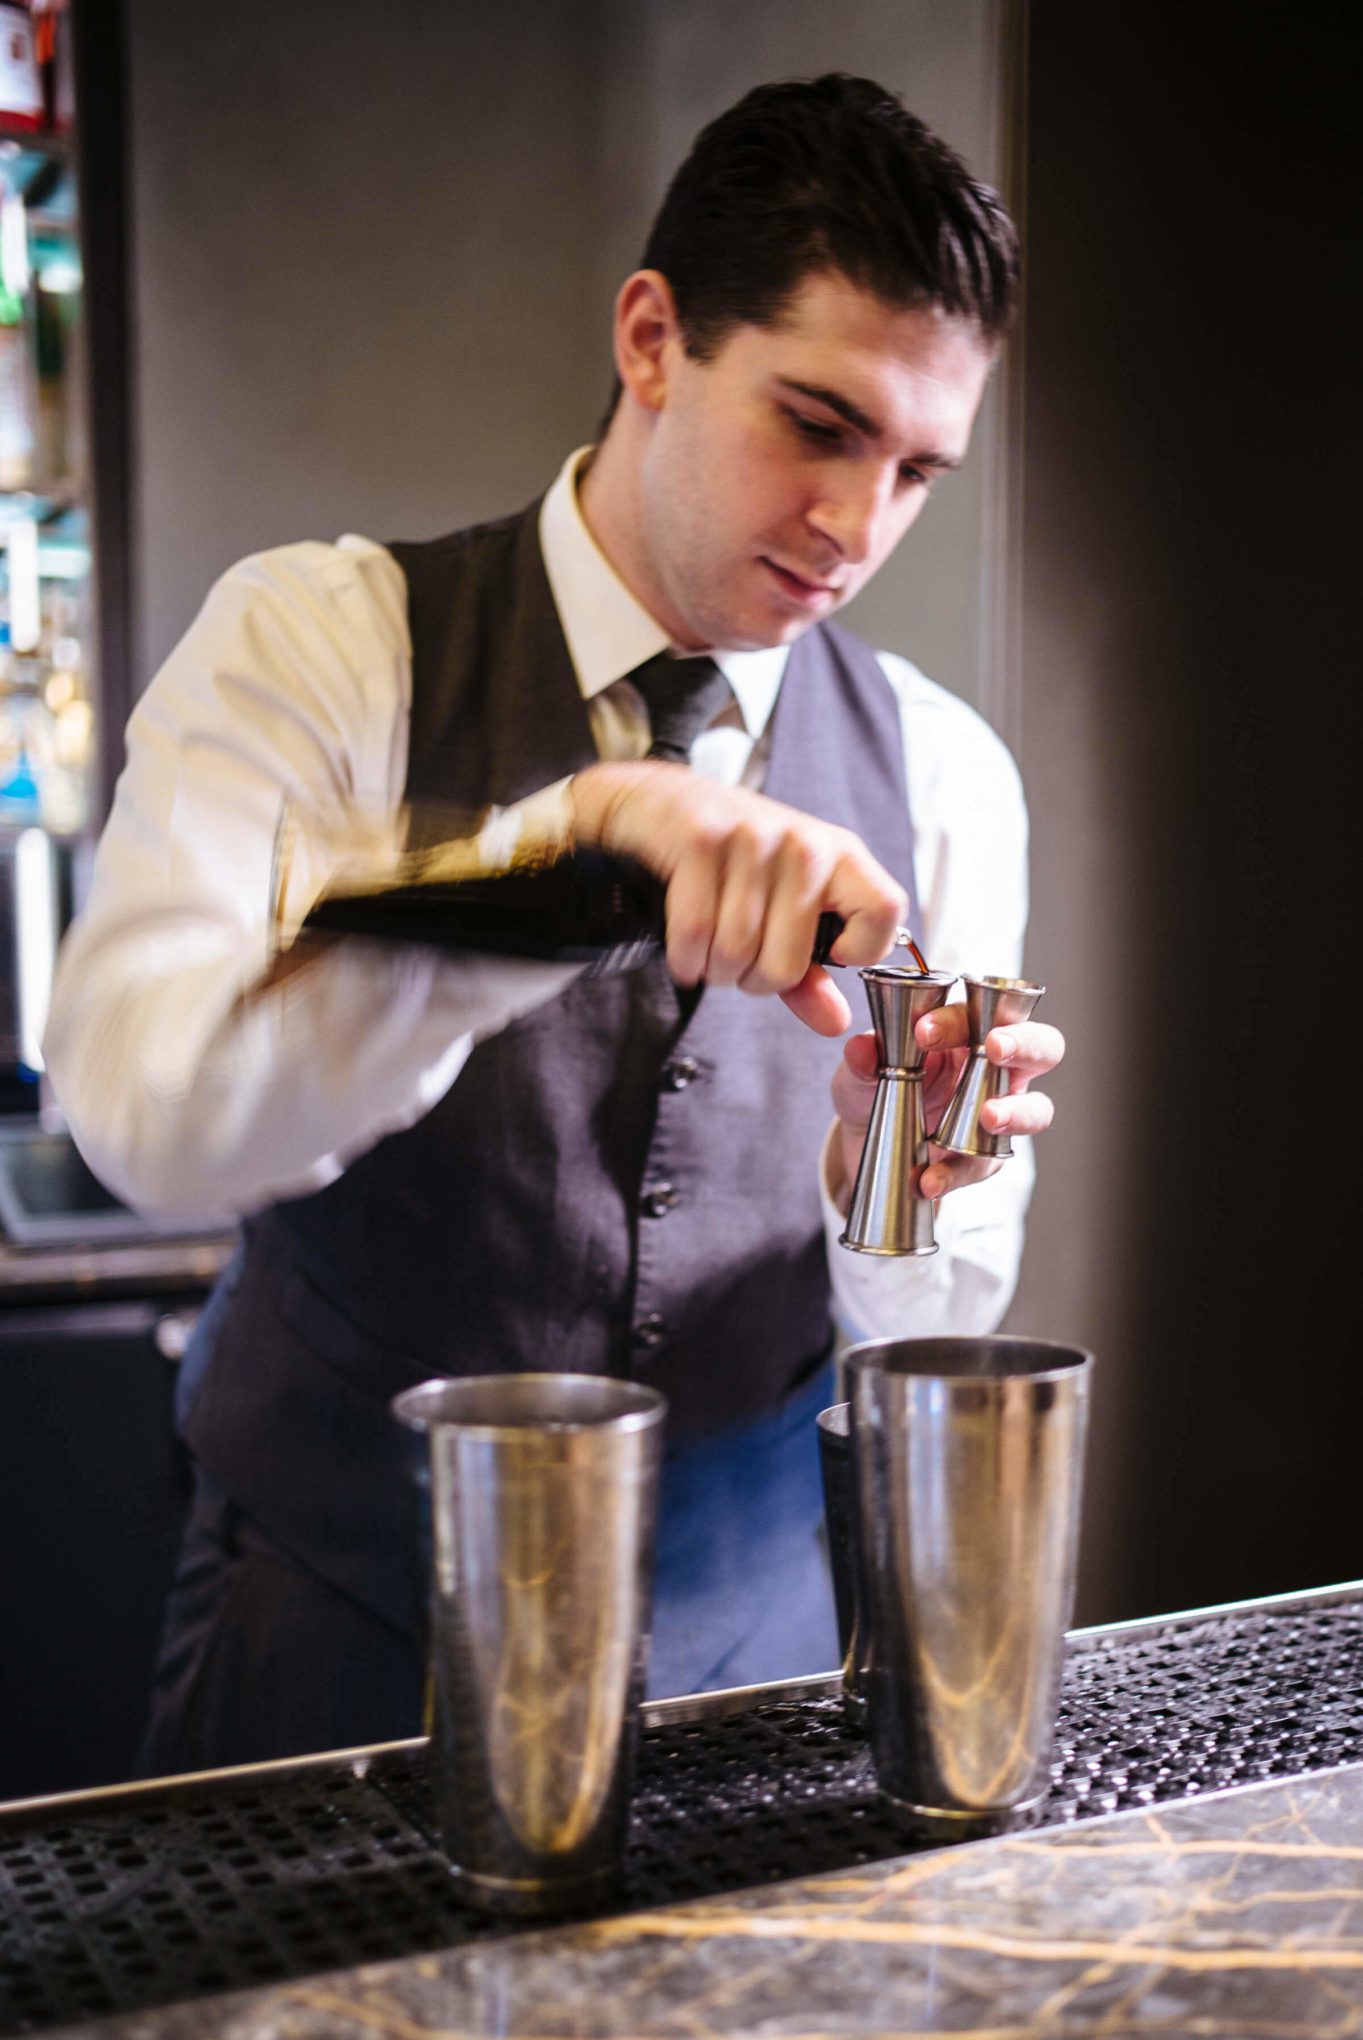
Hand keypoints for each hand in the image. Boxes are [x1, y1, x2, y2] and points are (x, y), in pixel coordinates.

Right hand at [569, 761, 905, 1034]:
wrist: (659, 803)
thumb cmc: (729, 860)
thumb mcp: (783, 909)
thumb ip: (811, 972)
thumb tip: (835, 1022)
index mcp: (839, 855)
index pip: (886, 910)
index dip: (863, 949)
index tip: (830, 954)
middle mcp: (803, 844)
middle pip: (788, 963)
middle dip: (753, 981)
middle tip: (740, 962)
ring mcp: (754, 839)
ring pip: (737, 954)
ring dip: (715, 971)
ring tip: (710, 951)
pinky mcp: (703, 840)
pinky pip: (696, 931)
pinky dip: (685, 958)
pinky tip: (686, 952)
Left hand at [832, 1005, 1064, 1204]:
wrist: (866, 1140)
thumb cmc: (875, 1085)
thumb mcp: (859, 1070)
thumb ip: (863, 1058)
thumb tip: (864, 1047)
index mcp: (966, 1030)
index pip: (980, 1012)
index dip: (957, 1019)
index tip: (923, 1032)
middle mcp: (995, 1067)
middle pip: (1042, 1046)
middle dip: (1024, 1044)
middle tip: (994, 1047)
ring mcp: (1000, 1112)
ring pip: (1037, 1109)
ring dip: (1017, 1112)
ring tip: (989, 1118)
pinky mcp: (986, 1157)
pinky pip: (985, 1164)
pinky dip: (957, 1173)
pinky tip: (929, 1180)